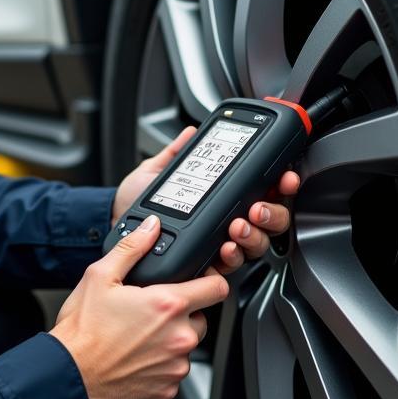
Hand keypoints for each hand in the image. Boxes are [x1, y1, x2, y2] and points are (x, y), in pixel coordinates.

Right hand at [51, 215, 228, 398]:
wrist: (70, 374)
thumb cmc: (83, 329)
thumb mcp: (101, 276)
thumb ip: (132, 248)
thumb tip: (150, 228)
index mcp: (168, 304)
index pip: (217, 288)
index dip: (210, 280)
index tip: (199, 281)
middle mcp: (179, 337)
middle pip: (201, 317)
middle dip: (182, 312)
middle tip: (150, 310)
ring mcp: (175, 366)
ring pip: (187, 345)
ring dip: (171, 338)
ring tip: (138, 335)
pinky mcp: (168, 389)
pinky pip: (174, 370)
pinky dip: (160, 363)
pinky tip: (136, 355)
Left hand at [111, 126, 300, 276]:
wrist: (114, 221)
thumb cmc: (136, 199)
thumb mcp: (157, 172)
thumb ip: (176, 152)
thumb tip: (190, 132)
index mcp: (224, 195)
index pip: (264, 190)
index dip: (280, 185)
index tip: (283, 178)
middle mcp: (228, 220)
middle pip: (269, 222)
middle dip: (272, 213)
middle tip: (257, 207)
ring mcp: (220, 243)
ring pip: (256, 245)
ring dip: (253, 235)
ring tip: (238, 226)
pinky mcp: (206, 263)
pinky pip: (230, 266)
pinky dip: (232, 256)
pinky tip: (225, 247)